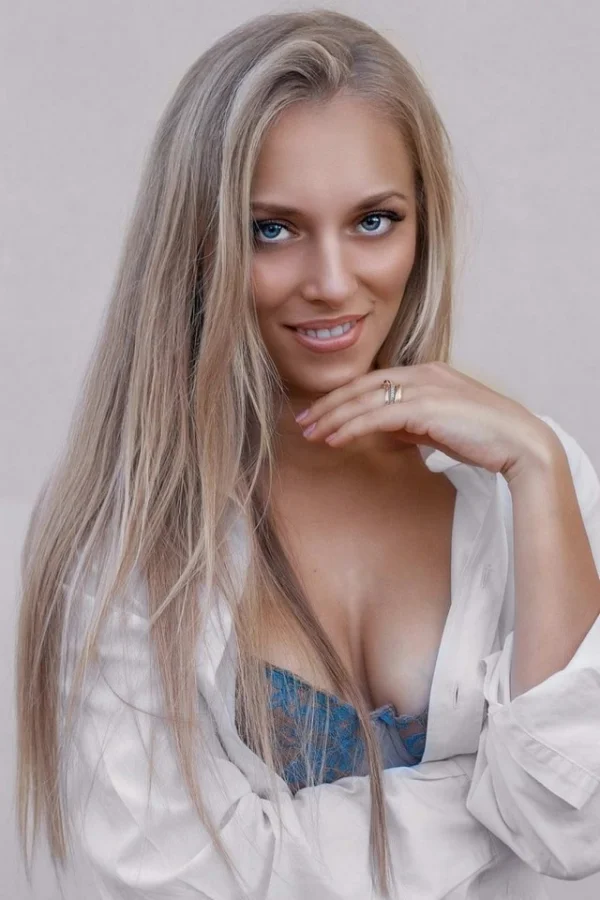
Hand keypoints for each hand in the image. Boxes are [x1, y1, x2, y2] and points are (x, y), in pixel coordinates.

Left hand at [294, 362, 560, 482]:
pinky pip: (377, 416)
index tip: (320, 414)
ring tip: (311, 433)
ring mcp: (424, 387)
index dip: (344, 397)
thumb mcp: (440, 427)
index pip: (374, 381)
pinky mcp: (425, 407)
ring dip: (333, 417)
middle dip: (328, 405)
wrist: (519, 443)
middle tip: (303, 422)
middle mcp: (423, 373)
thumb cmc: (484, 438)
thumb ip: (412, 423)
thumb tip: (384, 430)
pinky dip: (352, 427)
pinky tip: (335, 439)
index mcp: (427, 372)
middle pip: (362, 386)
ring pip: (365, 399)